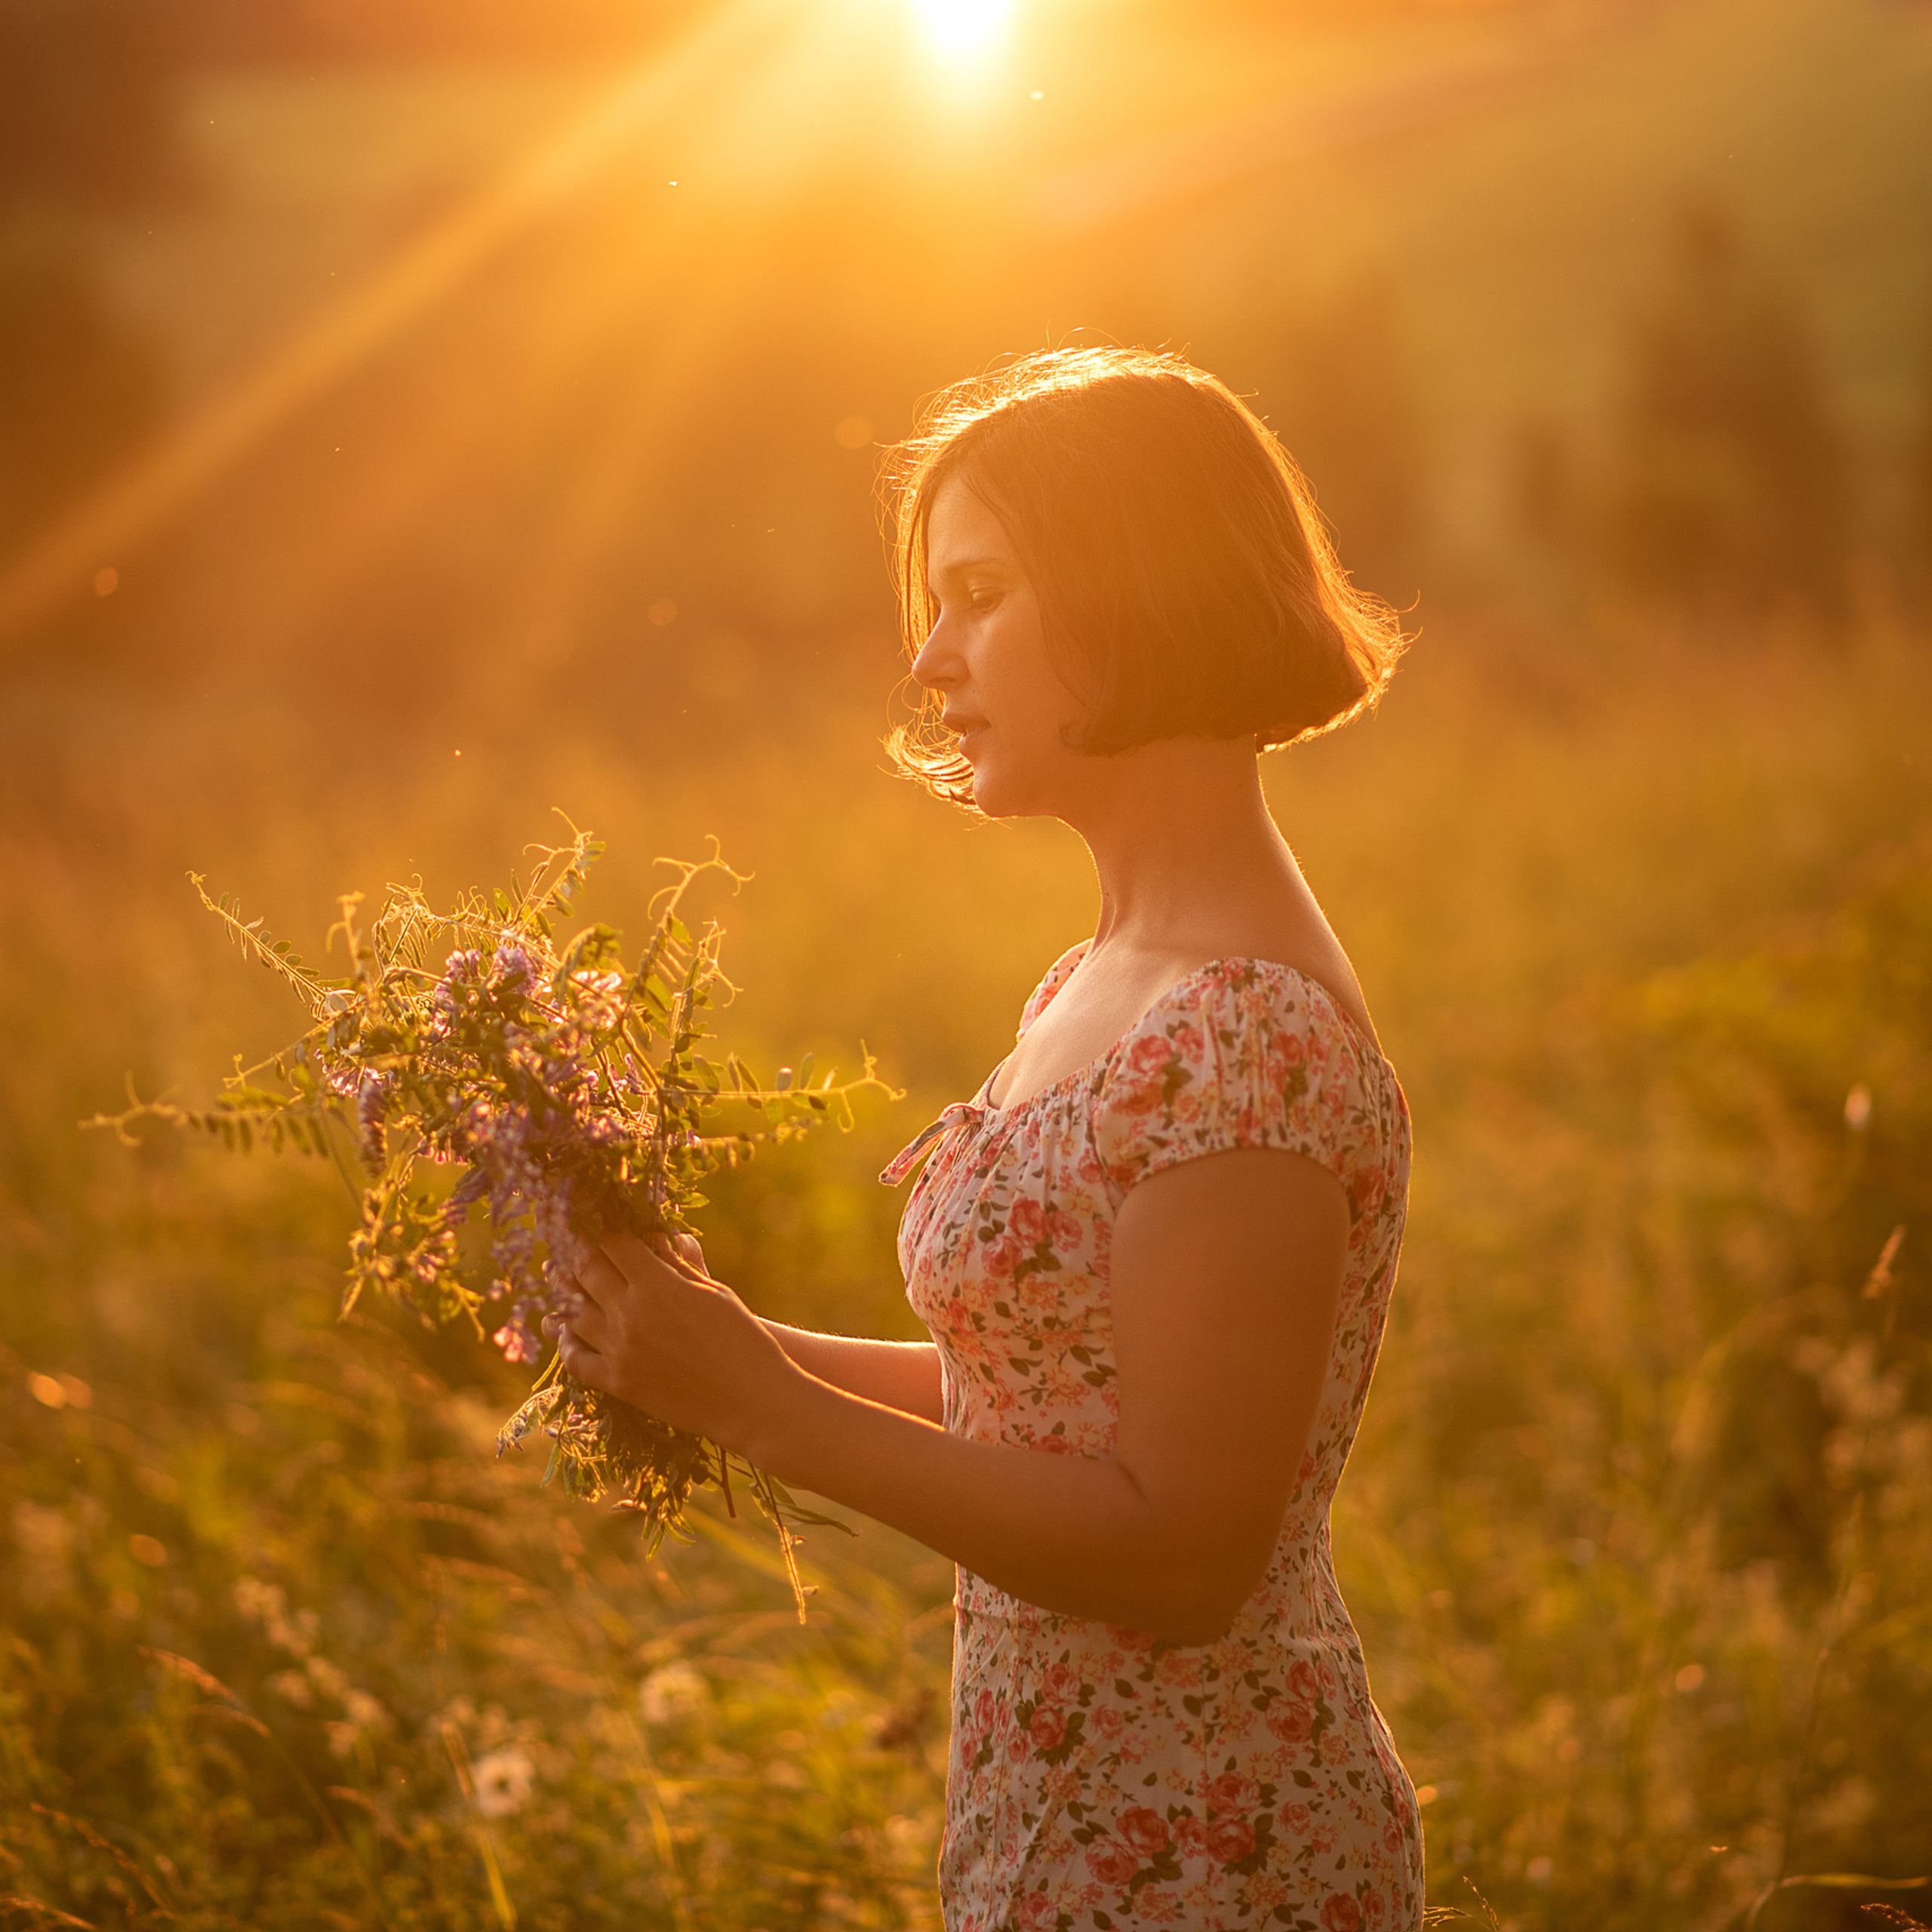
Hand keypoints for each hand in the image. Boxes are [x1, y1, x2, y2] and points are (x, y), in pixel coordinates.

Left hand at [543, 1231, 801, 1454]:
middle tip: (566, 1238)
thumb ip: (676, 1263)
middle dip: (574, 1248)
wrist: (750, 1399)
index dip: (602, 1224)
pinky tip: (564, 1329)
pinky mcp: (617, 1383)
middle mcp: (630, 1314)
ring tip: (555, 1275)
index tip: (595, 1215)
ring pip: (571, 1312)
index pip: (615, 1242)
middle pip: (585, 1270)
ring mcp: (619, 1350)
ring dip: (562, 1290)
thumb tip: (650, 1235)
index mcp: (658, 1285)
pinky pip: (576, 1358)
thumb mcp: (713, 1290)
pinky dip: (565, 1340)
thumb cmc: (741, 1337)